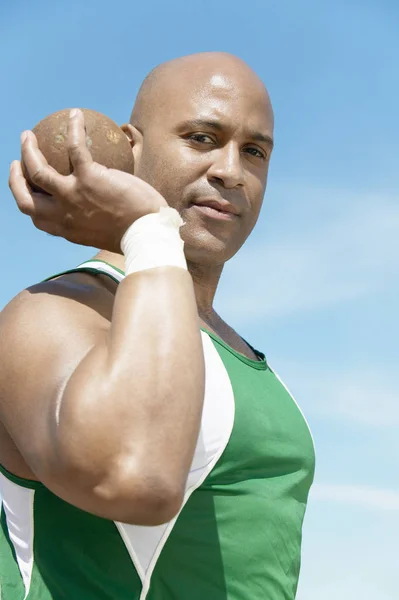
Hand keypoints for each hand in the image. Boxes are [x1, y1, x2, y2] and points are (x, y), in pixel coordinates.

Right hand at [9, 109, 167, 251]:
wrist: (147, 235)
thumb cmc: (136, 235)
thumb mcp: (107, 232)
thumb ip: (95, 221)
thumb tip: (102, 208)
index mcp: (67, 230)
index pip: (38, 219)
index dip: (29, 203)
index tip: (30, 192)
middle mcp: (63, 215)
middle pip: (25, 198)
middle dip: (15, 179)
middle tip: (17, 161)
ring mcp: (72, 195)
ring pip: (37, 170)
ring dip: (28, 150)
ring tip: (28, 135)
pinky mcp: (89, 178)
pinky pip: (74, 147)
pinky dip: (74, 128)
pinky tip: (76, 114)